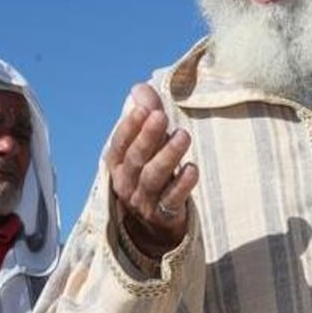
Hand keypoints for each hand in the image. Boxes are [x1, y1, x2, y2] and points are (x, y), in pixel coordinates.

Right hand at [106, 83, 199, 257]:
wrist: (154, 225)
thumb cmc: (150, 172)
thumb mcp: (146, 145)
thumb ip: (146, 115)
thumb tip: (140, 87)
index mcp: (118, 164)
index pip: (120, 144)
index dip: (130, 126)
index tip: (143, 108)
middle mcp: (127, 183)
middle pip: (137, 159)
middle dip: (148, 136)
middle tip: (162, 116)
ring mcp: (144, 201)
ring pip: (153, 177)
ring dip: (168, 156)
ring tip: (183, 136)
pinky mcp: (164, 215)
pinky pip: (172, 199)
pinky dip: (182, 184)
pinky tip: (192, 169)